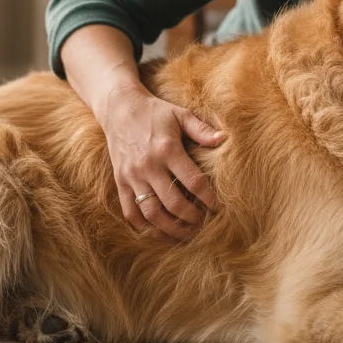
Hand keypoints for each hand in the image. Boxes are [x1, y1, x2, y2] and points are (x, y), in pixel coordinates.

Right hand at [98, 83, 224, 239]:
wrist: (118, 108)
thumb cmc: (155, 112)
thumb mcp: (180, 114)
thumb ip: (201, 129)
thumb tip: (224, 139)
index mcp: (167, 149)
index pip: (193, 182)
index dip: (208, 198)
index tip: (218, 208)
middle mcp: (148, 166)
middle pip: (173, 203)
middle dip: (192, 218)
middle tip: (205, 225)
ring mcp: (132, 177)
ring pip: (152, 213)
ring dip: (171, 229)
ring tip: (187, 235)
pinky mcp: (120, 183)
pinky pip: (131, 213)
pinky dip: (146, 228)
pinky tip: (161, 233)